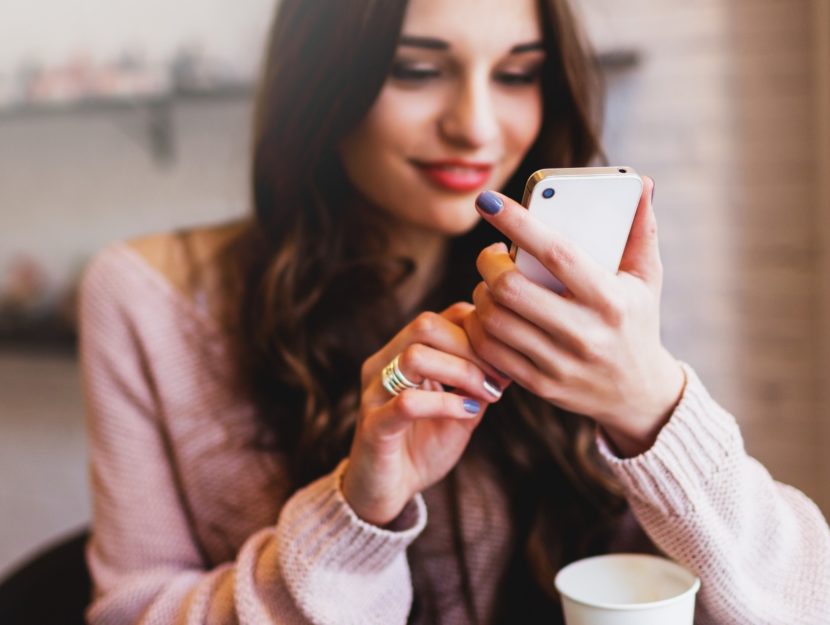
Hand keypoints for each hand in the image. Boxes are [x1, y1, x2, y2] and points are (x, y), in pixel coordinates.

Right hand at [342, 303, 508, 525]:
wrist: (386, 494)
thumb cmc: (421, 448)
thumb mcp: (459, 411)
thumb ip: (477, 384)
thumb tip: (511, 358)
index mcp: (400, 354)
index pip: (440, 316)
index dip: (477, 329)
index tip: (504, 358)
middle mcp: (382, 364)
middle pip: (426, 325)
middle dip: (472, 347)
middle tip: (498, 377)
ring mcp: (374, 393)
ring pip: (415, 356)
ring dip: (461, 372)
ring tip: (485, 394)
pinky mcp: (373, 426)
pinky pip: (407, 402)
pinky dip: (445, 403)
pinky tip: (466, 413)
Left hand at [464, 178, 684, 456]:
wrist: (639, 396)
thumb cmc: (637, 323)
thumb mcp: (647, 279)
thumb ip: (640, 232)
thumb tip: (642, 183)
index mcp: (610, 301)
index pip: (556, 253)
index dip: (517, 223)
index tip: (489, 201)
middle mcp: (585, 334)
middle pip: (512, 289)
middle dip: (489, 264)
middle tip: (493, 256)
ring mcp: (560, 364)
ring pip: (495, 320)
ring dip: (481, 294)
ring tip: (490, 285)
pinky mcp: (541, 385)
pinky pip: (491, 352)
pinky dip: (480, 327)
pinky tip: (488, 314)